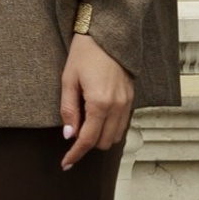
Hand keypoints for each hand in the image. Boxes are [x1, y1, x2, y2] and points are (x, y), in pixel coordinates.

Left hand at [60, 30, 133, 169]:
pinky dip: (109, 128)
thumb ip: (68, 109)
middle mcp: (118, 107)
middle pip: (104, 142)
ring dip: (100, 137)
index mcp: (100, 103)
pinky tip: (96, 119)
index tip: (66, 163)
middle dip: (87, 145)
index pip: (88, 139)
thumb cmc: (83, 55)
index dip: (76, 153)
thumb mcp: (68, 80)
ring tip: (83, 126)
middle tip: (71, 137)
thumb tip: (69, 135)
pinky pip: (122, 124)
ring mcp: (128, 104)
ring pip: (116, 136)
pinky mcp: (132, 100)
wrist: (107, 36)